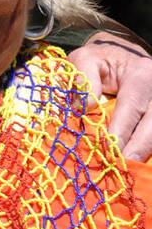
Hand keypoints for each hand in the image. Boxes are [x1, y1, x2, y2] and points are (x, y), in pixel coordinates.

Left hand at [67, 32, 151, 160]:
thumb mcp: (84, 60)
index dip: (122, 133)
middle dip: (139, 149)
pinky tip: (137, 164)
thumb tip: (87, 108)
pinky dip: (147, 150)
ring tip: (130, 172)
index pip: (131, 108)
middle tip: (123, 170)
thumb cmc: (99, 61)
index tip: (111, 153)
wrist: (121, 56)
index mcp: (140, 76)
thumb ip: (83, 80)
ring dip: (145, 152)